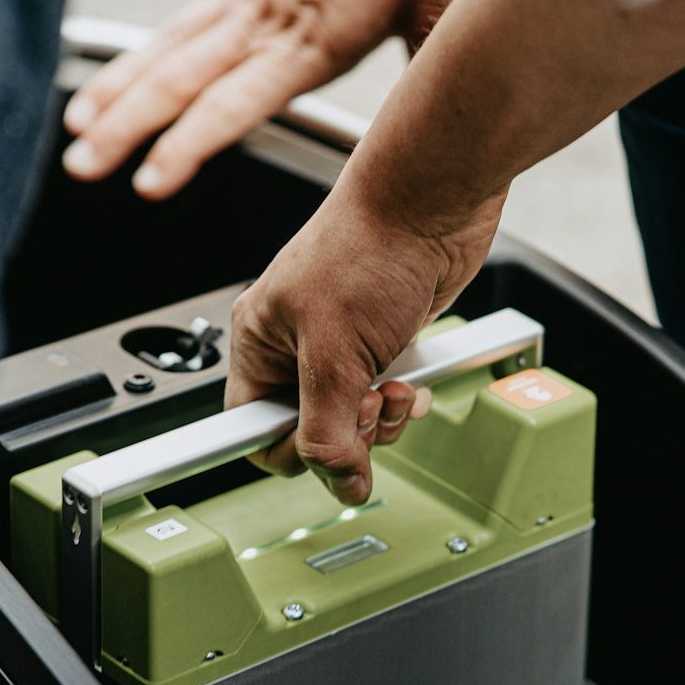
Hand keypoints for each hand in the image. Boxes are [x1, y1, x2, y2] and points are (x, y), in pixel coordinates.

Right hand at [60, 0, 455, 198]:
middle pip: (182, 81)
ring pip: (164, 53)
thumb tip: (457, 123)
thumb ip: (431, 62)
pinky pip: (171, 28)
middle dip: (129, 130)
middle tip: (83, 168)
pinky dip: (129, 61)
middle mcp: (264, 23)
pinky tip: (100, 90)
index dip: (191, 142)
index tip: (152, 180)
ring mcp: (240, 0)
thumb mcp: (434, 2)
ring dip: (116, 98)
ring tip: (75, 138)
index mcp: (311, 40)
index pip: (236, 101)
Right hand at [225, 182, 502, 504]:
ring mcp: (342, 344)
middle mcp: (295, 344)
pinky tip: (412, 382)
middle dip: (348, 432)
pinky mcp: (384, 341)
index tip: (322, 455)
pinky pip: (385, 396)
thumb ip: (328, 429)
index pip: (251, 428)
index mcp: (259, 341)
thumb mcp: (336, 354)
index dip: (289, 451)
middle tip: (369, 405)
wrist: (432, 202)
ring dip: (381, 419)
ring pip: (351, 419)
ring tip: (394, 390)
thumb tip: (337, 481)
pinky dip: (403, 400)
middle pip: (309, 430)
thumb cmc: (371, 248)